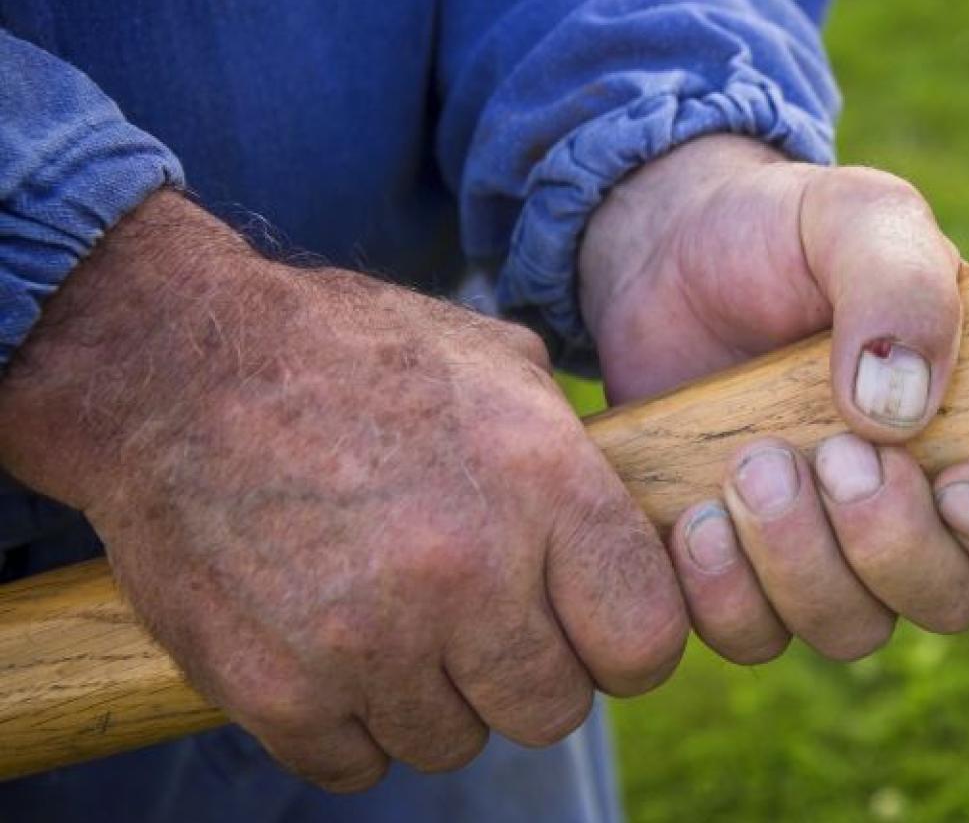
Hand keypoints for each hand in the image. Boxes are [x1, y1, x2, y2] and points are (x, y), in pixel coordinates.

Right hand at [0, 193, 686, 790]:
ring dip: (434, 698)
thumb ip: (575, 454)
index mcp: (542, 485)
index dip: (625, 641)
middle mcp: (467, 571)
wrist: (171, 368)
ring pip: (454, 742)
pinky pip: (356, 763)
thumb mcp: (494, 363)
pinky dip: (348, 723)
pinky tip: (331, 646)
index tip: (592, 626)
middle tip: (484, 624)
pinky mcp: (277, 690)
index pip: (647, 640)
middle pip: (554, 711)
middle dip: (529, 675)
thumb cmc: (348, 355)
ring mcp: (369, 641)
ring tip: (395, 618)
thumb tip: (636, 522)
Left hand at [579, 136, 968, 661]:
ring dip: (801, 564)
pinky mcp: (744, 573)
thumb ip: (900, 282)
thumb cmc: (787, 232)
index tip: (963, 485)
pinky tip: (696, 516)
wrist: (664, 249)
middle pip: (957, 600)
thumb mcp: (857, 217)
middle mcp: (926, 509)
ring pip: (853, 631)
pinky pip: (752, 638)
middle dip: (892, 543)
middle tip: (831, 454)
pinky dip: (723, 592)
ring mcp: (834, 552)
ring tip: (749, 464)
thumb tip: (902, 407)